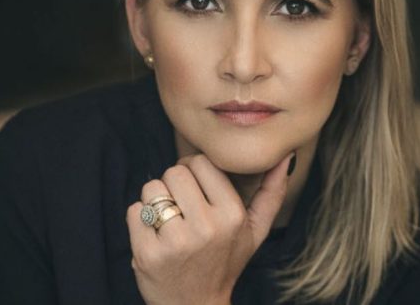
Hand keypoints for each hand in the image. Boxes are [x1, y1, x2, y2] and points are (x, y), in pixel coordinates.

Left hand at [126, 151, 294, 304]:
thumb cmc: (226, 261)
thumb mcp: (255, 231)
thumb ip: (272, 193)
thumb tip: (285, 157)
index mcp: (232, 215)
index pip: (200, 162)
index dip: (193, 169)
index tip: (195, 186)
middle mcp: (205, 227)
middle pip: (174, 171)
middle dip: (174, 184)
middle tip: (181, 204)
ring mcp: (175, 241)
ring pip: (152, 188)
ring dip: (155, 199)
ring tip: (169, 219)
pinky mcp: (147, 253)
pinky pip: (134, 210)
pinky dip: (140, 219)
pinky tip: (155, 235)